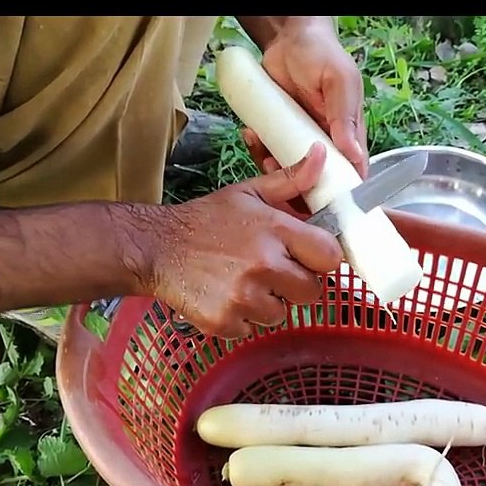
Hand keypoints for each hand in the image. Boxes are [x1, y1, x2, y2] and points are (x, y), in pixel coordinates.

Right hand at [143, 143, 341, 338]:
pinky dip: (243, 318)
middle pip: (312, 292)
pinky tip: (226, 296)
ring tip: (243, 281)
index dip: (322, 258)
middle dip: (296, 284)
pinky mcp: (226, 322)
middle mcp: (264, 265)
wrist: (155, 247)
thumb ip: (290, 180)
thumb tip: (322, 155)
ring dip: (268, 303)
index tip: (308, 257)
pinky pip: (253, 329)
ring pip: (282, 314)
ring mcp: (244, 297)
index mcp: (275, 231)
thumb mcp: (248, 193)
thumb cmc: (205, 220)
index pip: (330, 256)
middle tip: (272, 271)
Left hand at [242, 20, 367, 208]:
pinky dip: (259, 148)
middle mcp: (325, 142)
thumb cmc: (322, 55)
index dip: (342, 193)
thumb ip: (345, 117)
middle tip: (282, 178)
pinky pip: (268, 150)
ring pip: (289, 169)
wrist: (288, 38)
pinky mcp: (277, 133)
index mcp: (348, 135)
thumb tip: (355, 155)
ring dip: (275, 168)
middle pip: (316, 179)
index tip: (327, 206)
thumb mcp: (339, 82)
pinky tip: (252, 134)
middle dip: (299, 186)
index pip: (350, 172)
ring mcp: (299, 139)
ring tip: (264, 153)